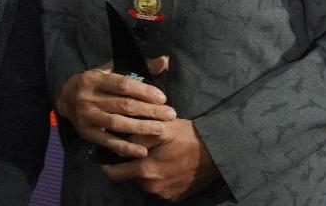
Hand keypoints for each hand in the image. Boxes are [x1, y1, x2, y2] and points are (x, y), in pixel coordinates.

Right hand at [56, 62, 175, 158]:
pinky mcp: (88, 134)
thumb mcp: (110, 70)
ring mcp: (88, 117)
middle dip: (149, 111)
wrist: (64, 99)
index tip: (162, 98)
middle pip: (123, 105)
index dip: (144, 91)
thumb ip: (138, 68)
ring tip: (160, 129)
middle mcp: (89, 98)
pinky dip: (126, 148)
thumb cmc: (94, 83)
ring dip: (141, 128)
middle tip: (170, 114)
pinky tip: (142, 151)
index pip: (123, 85)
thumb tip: (165, 60)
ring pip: (118, 124)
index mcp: (95, 79)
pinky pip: (109, 142)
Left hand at [102, 119, 219, 201]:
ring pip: (145, 183)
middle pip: (130, 177)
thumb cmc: (188, 137)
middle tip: (140, 151)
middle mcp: (153, 187)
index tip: (109, 156)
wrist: (217, 153)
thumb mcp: (161, 129)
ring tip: (156, 156)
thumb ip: (137, 135)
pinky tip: (168, 165)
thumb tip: (117, 141)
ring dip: (146, 172)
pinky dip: (159, 178)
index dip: (108, 165)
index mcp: (146, 171)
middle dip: (130, 166)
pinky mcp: (175, 197)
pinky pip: (159, 188)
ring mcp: (165, 195)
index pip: (114, 174)